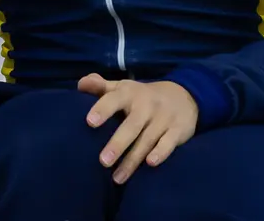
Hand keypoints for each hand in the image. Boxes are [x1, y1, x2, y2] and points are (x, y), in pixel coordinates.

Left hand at [79, 74, 197, 183]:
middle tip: (103, 161)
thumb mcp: (123, 87)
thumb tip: (80, 85)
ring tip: (117, 178)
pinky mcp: (177, 130)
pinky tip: (150, 164)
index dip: (102, 109)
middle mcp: (146, 105)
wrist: (183, 95)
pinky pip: (169, 143)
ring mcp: (163, 118)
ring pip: (147, 140)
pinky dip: (161, 153)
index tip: (89, 122)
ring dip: (132, 160)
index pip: (113, 99)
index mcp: (129, 93)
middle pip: (131, 125)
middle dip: (118, 143)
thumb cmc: (142, 95)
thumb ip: (101, 87)